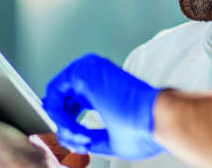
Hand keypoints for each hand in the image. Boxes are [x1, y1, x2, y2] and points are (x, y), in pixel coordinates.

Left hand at [42, 54, 163, 159]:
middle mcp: (94, 75)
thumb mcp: (110, 137)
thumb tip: (75, 141)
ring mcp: (89, 70)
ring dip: (62, 122)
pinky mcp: (83, 71)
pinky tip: (73, 127)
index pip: (71, 102)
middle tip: (79, 142)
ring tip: (81, 137)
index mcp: (102, 87)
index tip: (79, 141)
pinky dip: (58, 114)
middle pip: (61, 99)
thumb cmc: (145, 127)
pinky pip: (54, 92)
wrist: (157, 119)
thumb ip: (90, 135)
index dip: (68, 125)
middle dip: (64, 126)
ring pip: (55, 96)